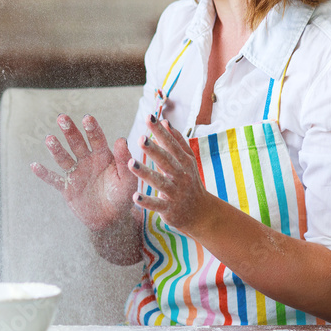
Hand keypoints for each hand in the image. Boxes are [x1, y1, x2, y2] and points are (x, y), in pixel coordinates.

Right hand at [31, 114, 138, 231]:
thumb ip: (124, 161)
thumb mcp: (128, 181)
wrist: (111, 219)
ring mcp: (76, 173)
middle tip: (62, 118)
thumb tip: (121, 139)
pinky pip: (54, 179)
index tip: (87, 118)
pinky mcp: (67, 188)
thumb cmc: (122, 197)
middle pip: (76, 143)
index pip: (96, 139)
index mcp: (103, 156)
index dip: (91, 129)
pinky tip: (34, 166)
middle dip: (70, 131)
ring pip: (64, 158)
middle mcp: (87, 161)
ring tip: (49, 139)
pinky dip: (44, 174)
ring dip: (56, 149)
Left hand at [130, 116, 209, 231]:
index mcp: (184, 162)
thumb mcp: (187, 161)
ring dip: (145, 173)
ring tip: (129, 163)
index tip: (149, 117)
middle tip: (140, 138)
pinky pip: (156, 204)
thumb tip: (164, 121)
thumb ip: (176, 141)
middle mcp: (181, 176)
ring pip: (159, 182)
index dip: (161, 132)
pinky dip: (146, 201)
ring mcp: (176, 193)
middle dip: (154, 149)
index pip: (172, 144)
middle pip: (166, 161)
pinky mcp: (169, 209)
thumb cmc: (190, 181)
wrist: (201, 213)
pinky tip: (134, 196)